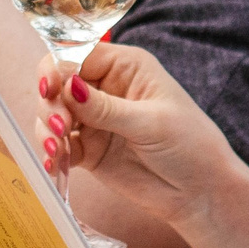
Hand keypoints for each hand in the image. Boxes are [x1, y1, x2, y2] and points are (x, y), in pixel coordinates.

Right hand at [35, 43, 244, 233]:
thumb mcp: (151, 122)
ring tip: (58, 149)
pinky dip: (52, 153)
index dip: (58, 68)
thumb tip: (68, 86)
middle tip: (61, 127)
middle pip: (58, 82)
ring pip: (53, 113)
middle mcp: (105, 87)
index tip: (49, 90)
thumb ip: (106, 108)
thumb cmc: (190, 146)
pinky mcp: (88, 149)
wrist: (201, 193)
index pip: (79, 55)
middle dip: (51, 103)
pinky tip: (55, 165)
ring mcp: (94, 119)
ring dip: (47, 129)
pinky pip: (59, 144)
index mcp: (125, 66)